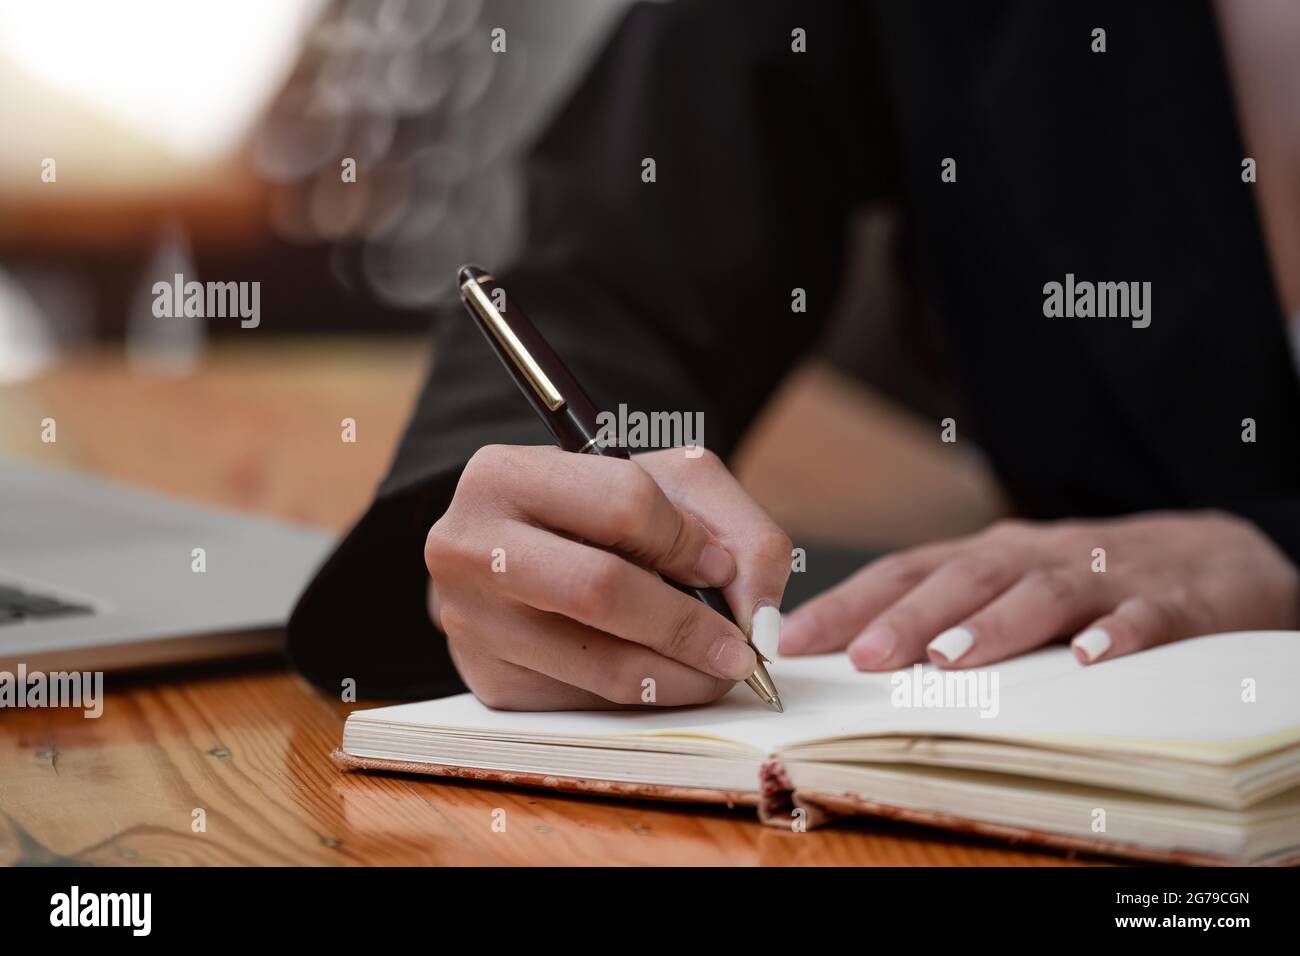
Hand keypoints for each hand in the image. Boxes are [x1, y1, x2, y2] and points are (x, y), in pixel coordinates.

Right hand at [424, 445, 791, 708]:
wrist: (514, 550)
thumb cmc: (597, 510)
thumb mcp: (667, 483)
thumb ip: (735, 529)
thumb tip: (755, 615)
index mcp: (503, 475)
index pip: (623, 505)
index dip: (688, 541)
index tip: (719, 567)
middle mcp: (466, 548)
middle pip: (602, 591)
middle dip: (689, 626)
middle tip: (740, 650)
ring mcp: (471, 623)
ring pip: (601, 665)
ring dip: (681, 676)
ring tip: (716, 667)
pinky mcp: (489, 683)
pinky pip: (588, 703)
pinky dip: (643, 695)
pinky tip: (662, 673)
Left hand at [780, 512, 1299, 668]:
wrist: (1216, 554)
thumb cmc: (1085, 578)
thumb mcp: (1008, 584)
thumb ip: (943, 609)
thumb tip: (851, 653)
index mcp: (988, 555)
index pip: (906, 572)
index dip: (849, 603)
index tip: (793, 639)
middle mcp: (1035, 557)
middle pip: (965, 579)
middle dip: (908, 617)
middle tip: (863, 657)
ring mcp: (1103, 575)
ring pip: (1042, 594)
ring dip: (993, 625)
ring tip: (949, 659)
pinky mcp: (1175, 601)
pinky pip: (1145, 616)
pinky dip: (1117, 633)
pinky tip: (1089, 656)